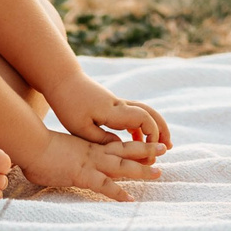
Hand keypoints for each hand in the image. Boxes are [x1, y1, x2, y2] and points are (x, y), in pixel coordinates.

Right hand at [22, 129, 166, 201]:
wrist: (31, 145)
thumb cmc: (38, 149)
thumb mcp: (58, 150)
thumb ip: (65, 155)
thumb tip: (60, 159)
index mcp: (89, 147)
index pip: (116, 145)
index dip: (132, 145)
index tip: (147, 146)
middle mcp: (94, 153)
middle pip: (126, 150)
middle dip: (147, 150)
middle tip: (165, 149)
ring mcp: (91, 163)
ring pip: (122, 166)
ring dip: (142, 170)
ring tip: (159, 173)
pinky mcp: (83, 175)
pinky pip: (104, 186)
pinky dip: (118, 193)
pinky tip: (130, 199)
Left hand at [49, 78, 172, 150]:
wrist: (62, 80)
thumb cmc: (68, 104)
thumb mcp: (80, 128)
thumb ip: (102, 139)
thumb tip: (121, 148)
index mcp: (113, 111)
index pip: (143, 119)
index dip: (153, 134)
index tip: (152, 150)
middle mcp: (119, 105)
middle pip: (150, 113)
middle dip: (162, 130)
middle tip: (168, 147)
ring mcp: (117, 104)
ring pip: (144, 112)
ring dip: (154, 128)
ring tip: (159, 145)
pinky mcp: (112, 105)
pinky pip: (133, 114)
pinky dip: (140, 127)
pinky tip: (137, 139)